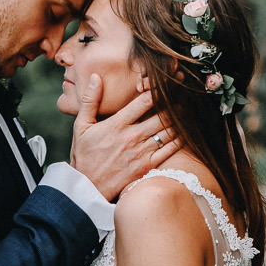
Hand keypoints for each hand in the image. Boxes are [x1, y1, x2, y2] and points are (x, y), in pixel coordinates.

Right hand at [69, 74, 177, 200]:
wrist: (87, 187)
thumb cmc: (83, 156)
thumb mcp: (81, 126)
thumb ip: (90, 100)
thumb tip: (96, 77)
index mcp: (117, 124)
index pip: (144, 101)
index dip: (157, 90)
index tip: (164, 85)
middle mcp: (131, 136)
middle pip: (162, 115)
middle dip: (173, 104)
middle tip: (180, 97)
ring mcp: (141, 152)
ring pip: (168, 131)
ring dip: (179, 120)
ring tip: (184, 112)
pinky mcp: (147, 166)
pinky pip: (170, 150)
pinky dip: (179, 139)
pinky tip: (183, 132)